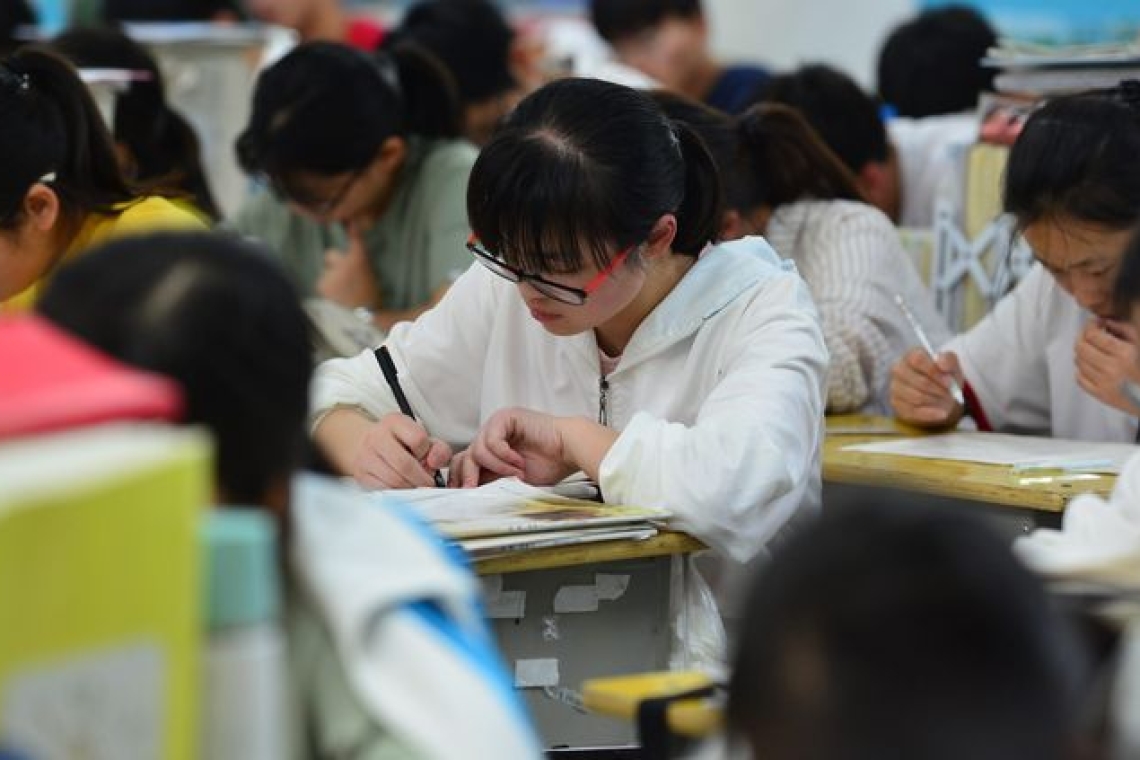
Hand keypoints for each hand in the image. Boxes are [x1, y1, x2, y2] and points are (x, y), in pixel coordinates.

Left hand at [317, 223, 379, 308]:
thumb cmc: (370, 296)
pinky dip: (327, 289)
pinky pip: (322, 283)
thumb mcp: (370, 273)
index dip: (352, 228)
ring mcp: (331, 274)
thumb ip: (358, 258)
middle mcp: (343, 262)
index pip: (354, 238)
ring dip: (331, 279)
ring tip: (342, 293)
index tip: (350, 220)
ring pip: (326, 272)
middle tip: (346, 280)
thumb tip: (351, 243)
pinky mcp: (322, 286)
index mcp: (359, 259)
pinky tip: (336, 298)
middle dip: (334, 264)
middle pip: (331, 256)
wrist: (366, 317)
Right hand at [352, 413, 451, 488]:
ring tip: (416, 484)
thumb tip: (435, 463)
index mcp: (395, 422)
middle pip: (405, 464)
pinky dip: (398, 493)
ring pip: (394, 480)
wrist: (366, 444)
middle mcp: (377, 436)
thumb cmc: (400, 443)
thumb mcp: (423, 439)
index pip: (418, 439)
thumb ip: (438, 449)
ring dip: (411, 487)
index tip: (426, 458)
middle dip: (421, 478)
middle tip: (428, 482)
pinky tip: (403, 488)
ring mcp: (365, 456)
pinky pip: (384, 490)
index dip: (426, 453)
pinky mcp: (361, 474)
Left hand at [449, 407, 575, 487]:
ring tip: (516, 473)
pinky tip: (519, 461)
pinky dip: (504, 456)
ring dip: (497, 467)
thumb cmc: (549, 465)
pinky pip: (492, 440)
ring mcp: (497, 425)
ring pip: (477, 450)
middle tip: (475, 489)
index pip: (464, 462)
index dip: (462, 478)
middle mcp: (491, 435)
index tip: (465, 495)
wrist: (570, 451)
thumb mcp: (511, 480)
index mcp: (491, 450)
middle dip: (470, 475)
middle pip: (465, 456)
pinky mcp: (505, 418)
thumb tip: (468, 492)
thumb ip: (490, 481)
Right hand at [890, 347, 965, 426]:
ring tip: (946, 401)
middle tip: (950, 393)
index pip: (917, 359)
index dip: (934, 371)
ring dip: (935, 401)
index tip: (949, 381)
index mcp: (911, 355)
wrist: (940, 395)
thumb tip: (941, 362)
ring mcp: (895, 387)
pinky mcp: (896, 403)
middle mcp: (898, 369)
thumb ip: (949, 360)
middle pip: (918, 381)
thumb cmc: (943, 377)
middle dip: (938, 389)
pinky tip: (942, 413)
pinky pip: (914, 411)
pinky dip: (931, 413)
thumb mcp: (952, 366)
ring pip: (916, 397)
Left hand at [1075, 319, 1139, 414]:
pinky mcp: (1100, 395)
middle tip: (1089, 335)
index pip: (1092, 335)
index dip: (1090, 325)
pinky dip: (1082, 370)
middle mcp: (1112, 368)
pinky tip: (1092, 367)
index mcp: (1124, 353)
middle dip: (1082, 337)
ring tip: (1093, 351)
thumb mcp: (1139, 342)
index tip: (1094, 323)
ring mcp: (1105, 383)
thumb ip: (1122, 328)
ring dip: (1083, 353)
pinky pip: (1079, 378)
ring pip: (1079, 361)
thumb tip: (1103, 322)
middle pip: (1080, 347)